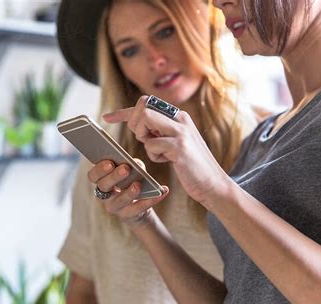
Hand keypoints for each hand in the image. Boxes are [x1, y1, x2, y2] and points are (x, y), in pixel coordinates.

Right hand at [87, 159, 168, 227]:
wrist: (139, 207)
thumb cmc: (133, 182)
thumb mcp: (133, 171)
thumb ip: (133, 165)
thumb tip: (136, 164)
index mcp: (102, 180)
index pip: (93, 175)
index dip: (99, 169)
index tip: (109, 163)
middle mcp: (104, 194)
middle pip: (103, 186)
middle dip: (114, 177)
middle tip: (125, 168)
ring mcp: (114, 207)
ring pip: (119, 200)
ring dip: (129, 192)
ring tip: (139, 185)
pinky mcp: (127, 215)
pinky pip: (138, 208)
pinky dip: (151, 200)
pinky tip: (163, 191)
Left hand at [102, 96, 230, 207]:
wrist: (214, 184)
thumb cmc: (191, 166)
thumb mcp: (175, 142)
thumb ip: (160, 131)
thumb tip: (137, 122)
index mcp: (178, 116)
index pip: (146, 103)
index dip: (124, 111)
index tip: (107, 117)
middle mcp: (180, 118)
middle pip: (142, 106)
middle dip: (135, 125)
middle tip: (145, 140)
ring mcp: (181, 131)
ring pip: (145, 119)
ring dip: (144, 139)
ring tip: (159, 151)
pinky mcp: (180, 147)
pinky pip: (151, 144)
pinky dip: (154, 155)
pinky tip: (169, 161)